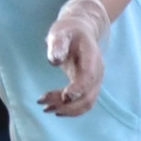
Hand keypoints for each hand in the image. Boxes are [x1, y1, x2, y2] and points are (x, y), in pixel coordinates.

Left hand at [40, 0, 115, 116]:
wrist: (81, 30)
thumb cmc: (68, 31)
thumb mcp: (59, 33)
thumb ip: (57, 45)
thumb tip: (55, 61)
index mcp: (92, 56)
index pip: (89, 76)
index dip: (78, 88)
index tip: (64, 96)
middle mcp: (97, 72)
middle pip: (88, 96)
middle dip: (67, 104)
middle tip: (44, 103)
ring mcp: (95, 81)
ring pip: (86, 103)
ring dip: (67, 110)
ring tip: (45, 108)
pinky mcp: (88, 87)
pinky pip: (83, 104)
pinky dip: (70, 110)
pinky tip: (55, 110)